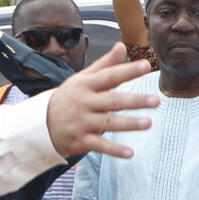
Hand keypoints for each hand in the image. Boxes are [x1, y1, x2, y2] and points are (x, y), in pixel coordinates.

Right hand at [45, 44, 159, 159]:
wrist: (42, 123)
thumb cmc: (69, 97)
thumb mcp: (82, 78)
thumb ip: (105, 64)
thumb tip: (121, 46)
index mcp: (87, 85)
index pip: (110, 76)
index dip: (128, 71)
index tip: (147, 66)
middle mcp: (85, 103)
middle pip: (113, 101)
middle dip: (135, 100)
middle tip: (156, 100)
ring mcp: (83, 123)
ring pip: (109, 124)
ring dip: (129, 124)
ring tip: (149, 123)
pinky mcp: (81, 140)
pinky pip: (100, 146)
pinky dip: (115, 150)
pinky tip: (131, 153)